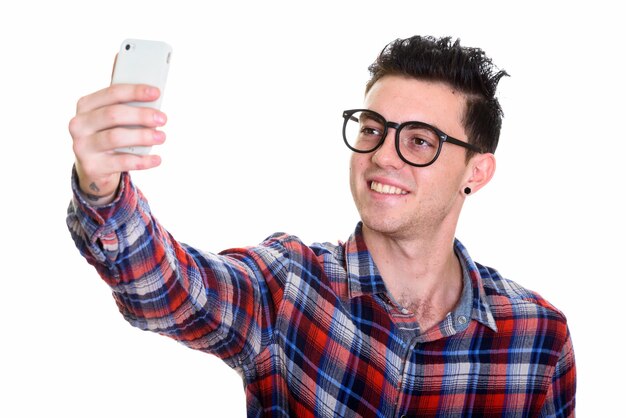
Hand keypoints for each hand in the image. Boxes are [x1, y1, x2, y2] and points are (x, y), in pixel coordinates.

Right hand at [69, 84, 166, 203]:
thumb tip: (154, 103)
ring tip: (161, 137)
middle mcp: (79, 124)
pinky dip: (142, 160)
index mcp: (85, 106)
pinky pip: (122, 162)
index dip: (135, 92)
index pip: (111, 93)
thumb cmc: (109, 135)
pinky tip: (157, 159)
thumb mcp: (112, 121)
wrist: (94, 168)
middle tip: (162, 119)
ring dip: (143, 136)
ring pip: (116, 137)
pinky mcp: (92, 166)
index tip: (156, 93)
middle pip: (113, 114)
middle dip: (141, 115)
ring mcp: (82, 146)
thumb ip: (127, 109)